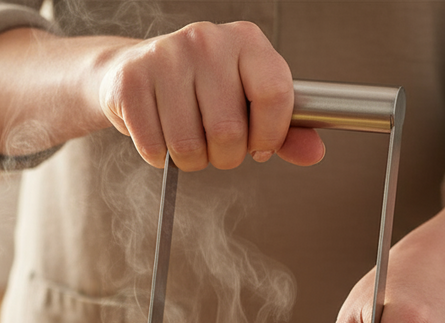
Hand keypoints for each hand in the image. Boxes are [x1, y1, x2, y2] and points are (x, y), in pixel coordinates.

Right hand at [97, 21, 323, 169]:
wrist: (131, 71)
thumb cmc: (197, 89)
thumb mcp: (246, 101)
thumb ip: (283, 130)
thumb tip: (314, 153)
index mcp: (245, 40)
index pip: (275, 93)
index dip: (269, 135)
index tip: (259, 146)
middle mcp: (207, 40)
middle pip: (229, 131)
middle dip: (224, 156)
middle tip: (215, 145)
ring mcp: (165, 58)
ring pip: (189, 146)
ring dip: (191, 161)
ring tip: (186, 140)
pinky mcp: (131, 82)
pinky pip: (155, 148)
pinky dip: (160, 157)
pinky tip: (160, 134)